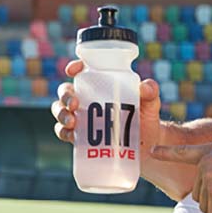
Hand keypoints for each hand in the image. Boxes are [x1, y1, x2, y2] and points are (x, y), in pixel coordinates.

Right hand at [51, 60, 195, 200]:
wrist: (147, 145)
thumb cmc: (146, 117)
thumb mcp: (150, 103)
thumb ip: (151, 92)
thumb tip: (144, 87)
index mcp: (101, 85)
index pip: (83, 72)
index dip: (74, 67)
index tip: (72, 70)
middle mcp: (87, 99)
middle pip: (66, 92)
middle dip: (65, 96)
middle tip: (74, 104)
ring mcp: (82, 118)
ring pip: (61, 110)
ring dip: (61, 114)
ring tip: (72, 122)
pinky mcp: (80, 137)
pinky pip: (64, 132)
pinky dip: (64, 132)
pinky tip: (71, 135)